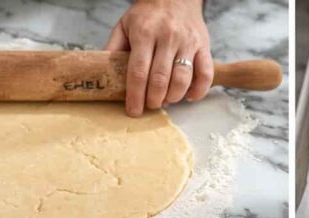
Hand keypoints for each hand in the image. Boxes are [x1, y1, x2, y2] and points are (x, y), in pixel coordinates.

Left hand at [105, 0, 212, 116]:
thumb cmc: (148, 15)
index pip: (138, 71)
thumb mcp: (124, 25)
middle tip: (150, 106)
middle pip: (160, 79)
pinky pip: (205, 74)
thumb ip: (113, 48)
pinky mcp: (204, 46)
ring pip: (182, 79)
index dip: (135, 96)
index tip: (134, 111)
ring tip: (166, 100)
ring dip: (173, 97)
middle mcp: (168, 38)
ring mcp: (188, 43)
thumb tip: (103, 73)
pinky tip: (188, 96)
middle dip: (153, 100)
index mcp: (145, 33)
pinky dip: (198, 91)